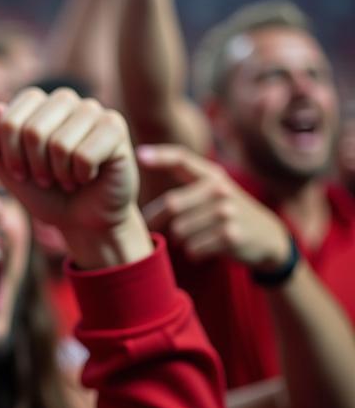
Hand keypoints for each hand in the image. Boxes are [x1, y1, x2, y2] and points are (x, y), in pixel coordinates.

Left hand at [0, 88, 148, 267]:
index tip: (20, 172)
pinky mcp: (115, 126)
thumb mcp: (7, 171)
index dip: (10, 154)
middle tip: (47, 179)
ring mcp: (91, 110)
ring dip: (59, 173)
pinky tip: (88, 176)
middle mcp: (64, 100)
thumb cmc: (45, 191)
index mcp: (36, 104)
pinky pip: (84, 154)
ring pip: (59, 144)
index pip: (9, 118)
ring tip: (68, 178)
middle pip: (32, 131)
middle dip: (34, 166)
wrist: (82, 220)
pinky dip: (81, 175)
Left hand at [137, 144, 291, 268]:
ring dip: (177, 239)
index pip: (182, 159)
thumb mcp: (214, 191)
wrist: (268, 238)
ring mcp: (228, 212)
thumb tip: (148, 184)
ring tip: (188, 238)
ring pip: (180, 230)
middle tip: (152, 228)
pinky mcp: (232, 236)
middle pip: (172, 204)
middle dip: (156, 220)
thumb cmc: (227, 212)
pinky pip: (193, 248)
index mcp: (212, 175)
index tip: (139, 154)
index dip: (160, 156)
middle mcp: (220, 190)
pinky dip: (192, 252)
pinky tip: (203, 249)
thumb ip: (186, 186)